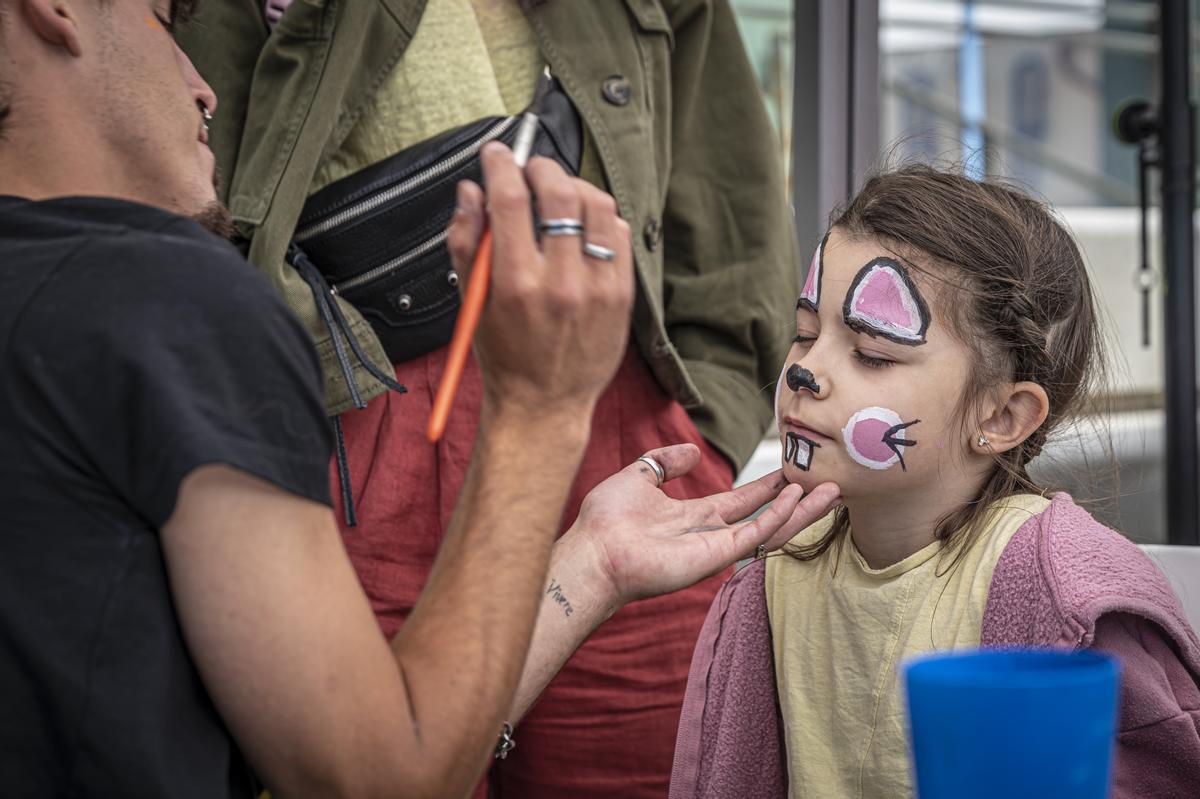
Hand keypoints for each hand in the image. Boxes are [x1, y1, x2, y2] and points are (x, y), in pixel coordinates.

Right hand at [447, 143, 634, 418]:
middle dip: (541, 168)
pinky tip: (585, 223)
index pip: (510, 199)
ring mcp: (598, 288)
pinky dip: (602, 216)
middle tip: (531, 169)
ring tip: (560, 194)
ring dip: (576, 187)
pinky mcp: (623, 295)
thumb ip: (466, 242)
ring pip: (597, 206)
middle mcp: (560, 283)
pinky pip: (620, 233)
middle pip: (559, 193)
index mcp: (514, 283)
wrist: (545, 404)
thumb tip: (469, 190)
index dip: (501, 164)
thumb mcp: (471, 303)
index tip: (497, 153)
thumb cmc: (503, 353)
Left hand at [564, 443, 841, 607]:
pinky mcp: (716, 555)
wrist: (592, 552)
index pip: (742, 501)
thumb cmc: (605, 522)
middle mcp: (711, 533)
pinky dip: (780, 515)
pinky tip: (798, 495)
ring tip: (832, 489)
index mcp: (694, 517)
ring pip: (771, 528)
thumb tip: (694, 452)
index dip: (768, 485)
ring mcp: (717, 547)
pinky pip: (756, 533)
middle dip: (797, 499)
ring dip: (802, 511)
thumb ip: (666, 462)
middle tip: (827, 480)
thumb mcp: (639, 476)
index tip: (792, 468)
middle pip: (766, 515)